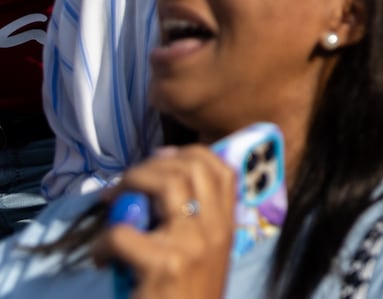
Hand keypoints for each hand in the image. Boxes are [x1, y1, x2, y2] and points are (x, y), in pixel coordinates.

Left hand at [91, 146, 235, 298]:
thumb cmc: (185, 298)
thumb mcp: (204, 256)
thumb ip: (194, 222)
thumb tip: (163, 179)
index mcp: (225, 226)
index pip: (220, 167)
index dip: (188, 153)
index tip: (160, 161)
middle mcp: (214, 230)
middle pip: (191, 167)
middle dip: (149, 167)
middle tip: (124, 185)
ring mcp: (191, 245)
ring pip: (165, 184)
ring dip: (130, 186)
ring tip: (112, 205)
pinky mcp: (164, 265)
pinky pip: (124, 232)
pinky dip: (103, 242)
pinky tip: (102, 258)